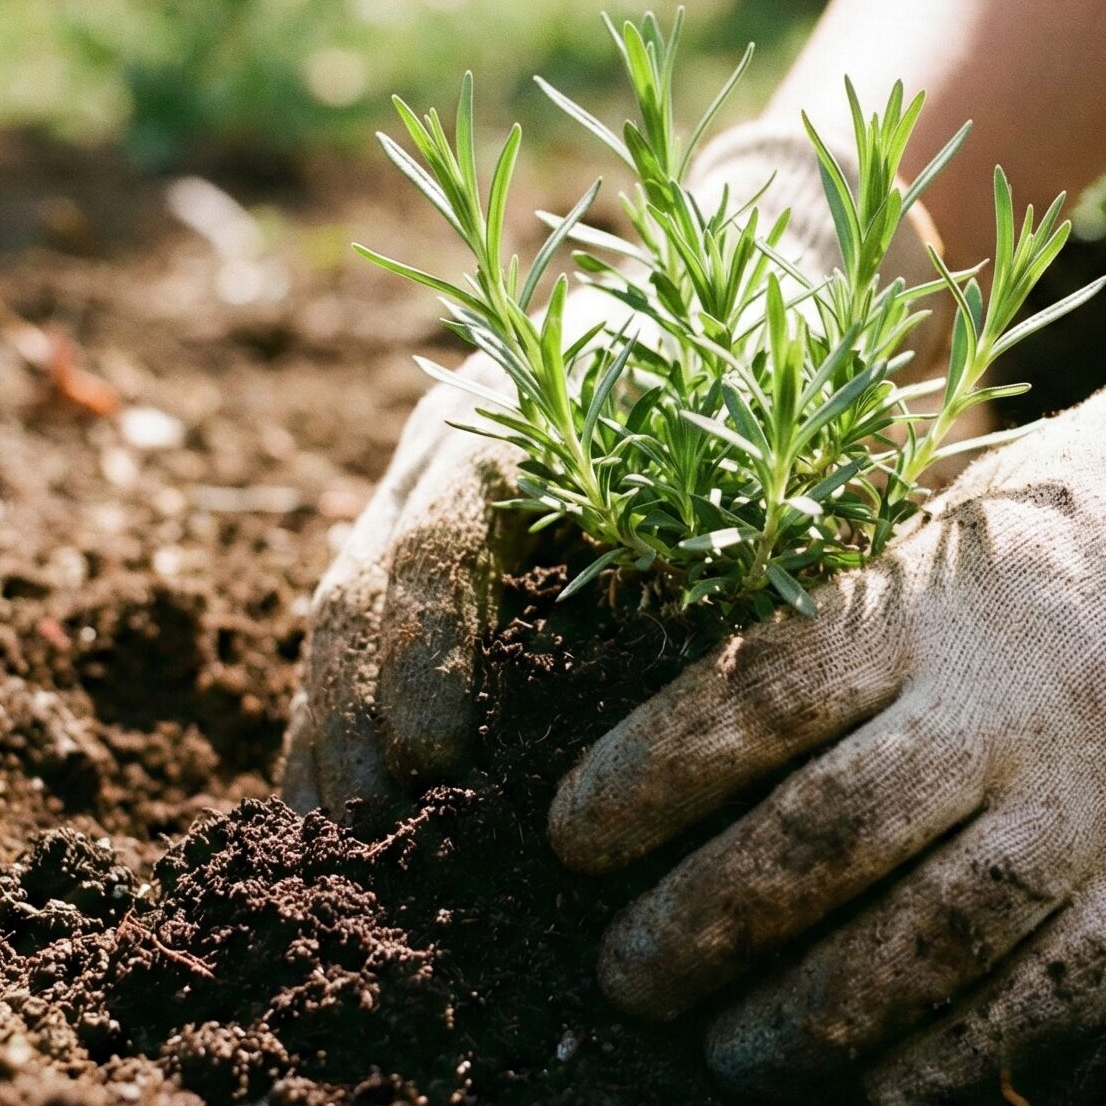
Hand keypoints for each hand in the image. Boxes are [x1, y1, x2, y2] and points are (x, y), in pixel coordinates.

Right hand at [282, 119, 941, 814]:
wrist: (749, 259)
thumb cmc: (773, 351)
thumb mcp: (759, 425)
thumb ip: (721, 529)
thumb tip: (697, 698)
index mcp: (527, 405)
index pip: (444, 534)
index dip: (426, 648)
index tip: (436, 757)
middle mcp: (455, 436)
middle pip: (368, 580)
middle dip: (356, 715)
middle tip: (372, 835)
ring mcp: (432, 474)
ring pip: (348, 605)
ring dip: (333, 725)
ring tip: (336, 846)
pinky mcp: (437, 520)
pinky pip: (367, 617)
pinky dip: (346, 708)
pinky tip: (344, 801)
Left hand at [549, 242, 1105, 1105]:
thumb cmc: (1104, 517)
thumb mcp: (963, 523)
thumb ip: (852, 613)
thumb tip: (698, 721)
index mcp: (941, 596)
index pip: (758, 694)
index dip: (645, 775)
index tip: (569, 837)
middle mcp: (1013, 700)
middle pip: (823, 834)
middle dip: (699, 921)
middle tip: (620, 977)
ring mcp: (1104, 798)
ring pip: (928, 935)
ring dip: (805, 1013)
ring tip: (722, 1054)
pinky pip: (1049, 993)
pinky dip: (949, 1054)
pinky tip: (868, 1090)